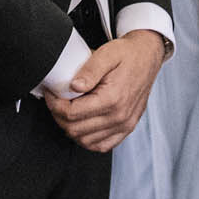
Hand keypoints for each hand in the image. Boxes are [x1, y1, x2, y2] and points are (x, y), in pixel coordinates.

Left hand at [45, 31, 164, 151]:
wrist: (147, 57)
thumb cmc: (127, 54)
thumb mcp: (106, 53)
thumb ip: (89, 70)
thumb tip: (73, 86)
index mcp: (112, 98)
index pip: (72, 113)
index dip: (54, 105)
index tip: (51, 94)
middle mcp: (119, 116)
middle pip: (75, 129)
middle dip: (59, 116)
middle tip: (55, 101)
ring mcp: (124, 125)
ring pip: (85, 141)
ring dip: (71, 128)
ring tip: (67, 111)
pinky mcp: (127, 128)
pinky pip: (101, 146)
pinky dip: (87, 139)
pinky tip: (82, 125)